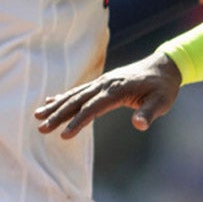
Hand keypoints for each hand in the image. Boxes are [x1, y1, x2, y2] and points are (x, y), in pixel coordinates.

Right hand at [35, 52, 182, 138]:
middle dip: (58, 114)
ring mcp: (103, 82)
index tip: (64, 135)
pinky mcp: (102, 83)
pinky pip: (80, 90)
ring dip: (56, 105)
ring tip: (37, 115)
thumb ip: (149, 113)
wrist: (165, 67)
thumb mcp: (162, 102)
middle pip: (78, 101)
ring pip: (75, 95)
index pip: (94, 108)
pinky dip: (64, 96)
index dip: (79, 121)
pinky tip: (51, 100)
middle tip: (40, 128)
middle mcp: (106, 84)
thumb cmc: (164, 87)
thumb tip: (139, 125)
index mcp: (118, 89)